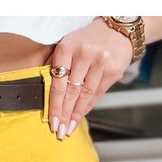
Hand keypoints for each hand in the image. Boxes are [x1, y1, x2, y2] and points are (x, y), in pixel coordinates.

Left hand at [47, 18, 133, 139]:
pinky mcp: (113, 70)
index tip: (52, 121)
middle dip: (64, 114)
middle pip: (71, 92)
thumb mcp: (68, 44)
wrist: (117, 30)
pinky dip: (88, 107)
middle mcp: (84, 54)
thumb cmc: (89, 39)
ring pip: (85, 95)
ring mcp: (100, 62)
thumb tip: (45, 88)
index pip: (58, 83)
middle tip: (59, 130)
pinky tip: (81, 115)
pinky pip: (97, 94)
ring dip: (76, 114)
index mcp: (67, 47)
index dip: (54, 105)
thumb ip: (56, 63)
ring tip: (69, 128)